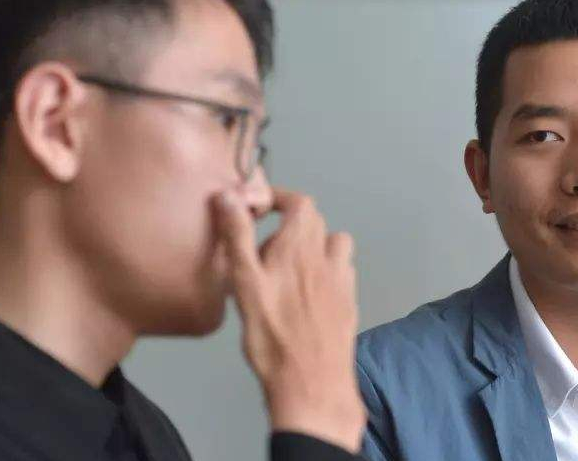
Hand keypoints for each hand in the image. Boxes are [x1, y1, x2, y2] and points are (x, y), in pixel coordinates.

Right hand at [212, 188, 364, 452]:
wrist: (312, 383)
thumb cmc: (273, 335)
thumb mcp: (245, 282)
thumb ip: (237, 235)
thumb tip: (228, 195)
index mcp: (300, 246)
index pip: (300, 202)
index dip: (281, 198)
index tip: (261, 207)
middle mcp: (326, 257)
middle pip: (317, 222)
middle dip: (292, 223)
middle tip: (265, 244)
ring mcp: (342, 280)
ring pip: (335, 245)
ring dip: (315, 245)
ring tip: (290, 266)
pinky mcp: (349, 304)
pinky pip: (342, 273)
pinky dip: (327, 271)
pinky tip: (310, 293)